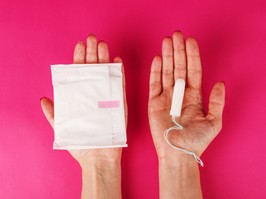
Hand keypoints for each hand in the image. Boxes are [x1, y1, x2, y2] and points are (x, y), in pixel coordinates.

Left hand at [40, 35, 126, 167]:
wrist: (98, 157)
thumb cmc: (81, 143)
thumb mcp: (63, 127)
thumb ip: (53, 113)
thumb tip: (43, 99)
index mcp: (80, 97)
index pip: (79, 73)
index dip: (79, 58)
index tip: (79, 45)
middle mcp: (94, 94)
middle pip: (94, 69)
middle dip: (93, 53)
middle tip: (92, 38)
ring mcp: (108, 98)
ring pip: (107, 74)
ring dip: (105, 59)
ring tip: (103, 45)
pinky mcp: (119, 104)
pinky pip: (120, 86)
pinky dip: (119, 73)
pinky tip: (117, 61)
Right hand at [148, 31, 224, 160]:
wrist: (178, 153)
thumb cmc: (195, 141)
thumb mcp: (213, 122)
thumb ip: (217, 102)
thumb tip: (220, 83)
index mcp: (194, 96)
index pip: (193, 71)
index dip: (192, 56)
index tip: (190, 41)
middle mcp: (179, 94)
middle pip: (179, 67)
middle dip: (178, 51)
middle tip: (176, 35)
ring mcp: (166, 97)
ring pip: (166, 72)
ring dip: (167, 56)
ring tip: (167, 41)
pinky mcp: (153, 102)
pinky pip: (154, 84)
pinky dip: (155, 71)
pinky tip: (158, 59)